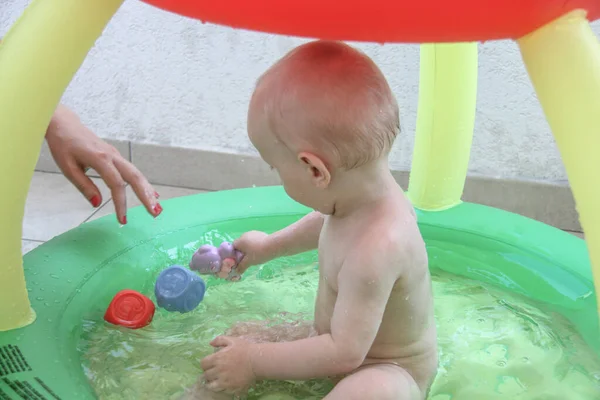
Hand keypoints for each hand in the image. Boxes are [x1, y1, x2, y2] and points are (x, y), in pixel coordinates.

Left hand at [46, 105, 161, 223]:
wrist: (64, 124)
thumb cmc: (63, 145)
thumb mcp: (68, 168)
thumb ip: (84, 186)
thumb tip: (97, 204)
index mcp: (100, 159)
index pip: (116, 184)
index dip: (121, 203)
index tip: (122, 220)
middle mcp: (113, 156)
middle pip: (135, 177)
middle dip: (146, 195)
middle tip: (155, 213)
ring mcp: (116, 155)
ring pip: (137, 173)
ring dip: (148, 190)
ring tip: (157, 207)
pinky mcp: (116, 156)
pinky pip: (133, 171)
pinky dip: (143, 183)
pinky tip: (151, 193)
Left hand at [201, 336, 255, 393]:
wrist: (257, 361)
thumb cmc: (245, 349)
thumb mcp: (232, 340)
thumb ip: (219, 340)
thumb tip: (210, 343)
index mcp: (217, 358)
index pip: (203, 364)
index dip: (206, 364)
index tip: (210, 364)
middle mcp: (219, 370)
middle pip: (206, 375)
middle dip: (209, 373)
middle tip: (215, 371)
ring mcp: (224, 380)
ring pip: (211, 385)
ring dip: (212, 382)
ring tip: (217, 380)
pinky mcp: (231, 387)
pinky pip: (220, 390)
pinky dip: (221, 387)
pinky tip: (225, 383)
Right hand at [233, 231, 271, 273]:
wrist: (274, 246)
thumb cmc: (259, 253)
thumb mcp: (249, 262)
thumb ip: (241, 267)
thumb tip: (236, 271)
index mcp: (240, 240)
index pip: (233, 247)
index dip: (235, 255)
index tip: (239, 261)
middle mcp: (245, 235)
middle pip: (241, 244)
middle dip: (243, 252)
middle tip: (248, 260)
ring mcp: (253, 233)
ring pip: (248, 242)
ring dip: (250, 249)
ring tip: (256, 256)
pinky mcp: (261, 234)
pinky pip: (255, 241)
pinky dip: (256, 246)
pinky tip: (261, 251)